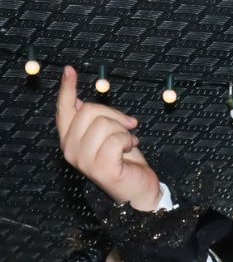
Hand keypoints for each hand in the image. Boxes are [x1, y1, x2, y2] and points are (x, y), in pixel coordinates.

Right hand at [56, 65, 162, 210]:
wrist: (140, 190)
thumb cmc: (125, 162)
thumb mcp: (107, 136)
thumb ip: (93, 121)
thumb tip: (80, 102)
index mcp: (70, 140)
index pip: (64, 110)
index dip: (67, 89)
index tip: (70, 70)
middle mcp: (71, 150)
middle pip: (90, 111)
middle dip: (115, 115)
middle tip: (128, 127)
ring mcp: (84, 160)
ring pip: (105, 124)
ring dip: (124, 131)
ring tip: (128, 142)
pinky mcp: (101, 167)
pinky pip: (117, 139)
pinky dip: (129, 141)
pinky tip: (131, 149)